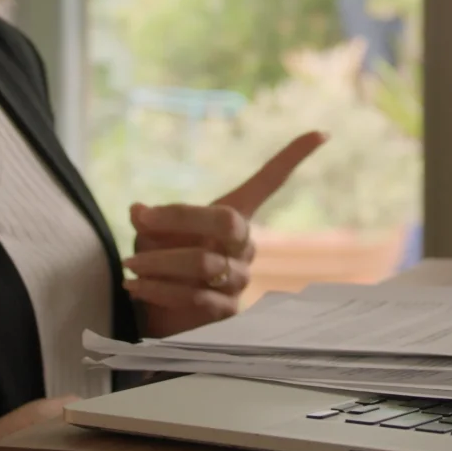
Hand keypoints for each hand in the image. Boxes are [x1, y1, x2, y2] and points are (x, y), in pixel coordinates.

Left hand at [123, 131, 326, 337]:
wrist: (156, 316)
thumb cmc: (160, 264)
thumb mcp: (151, 235)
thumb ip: (149, 221)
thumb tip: (138, 210)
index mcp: (234, 217)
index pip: (270, 183)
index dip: (293, 157)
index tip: (321, 134)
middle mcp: (244, 245)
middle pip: (227, 222)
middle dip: (179, 219)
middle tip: (141, 223)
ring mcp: (239, 279)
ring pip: (203, 264)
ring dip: (159, 263)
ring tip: (130, 267)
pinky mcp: (228, 312)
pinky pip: (196, 296)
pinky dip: (158, 289)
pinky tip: (134, 287)